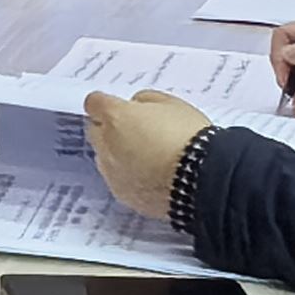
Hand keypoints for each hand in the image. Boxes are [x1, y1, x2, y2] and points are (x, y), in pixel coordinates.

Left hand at [80, 89, 209, 217]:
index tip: (116, 106)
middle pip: (95, 131)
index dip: (105, 104)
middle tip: (134, 130)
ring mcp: (113, 173)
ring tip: (147, 156)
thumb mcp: (173, 104)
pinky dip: (128, 176)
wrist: (200, 180)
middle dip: (109, 128)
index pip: (94, 103)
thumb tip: (136, 105)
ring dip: (117, 154)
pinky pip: (118, 180)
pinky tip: (150, 175)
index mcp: (116, 117)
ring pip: (104, 158)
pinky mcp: (123, 195)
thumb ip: (146, 100)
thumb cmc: (189, 138)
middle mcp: (106, 145)